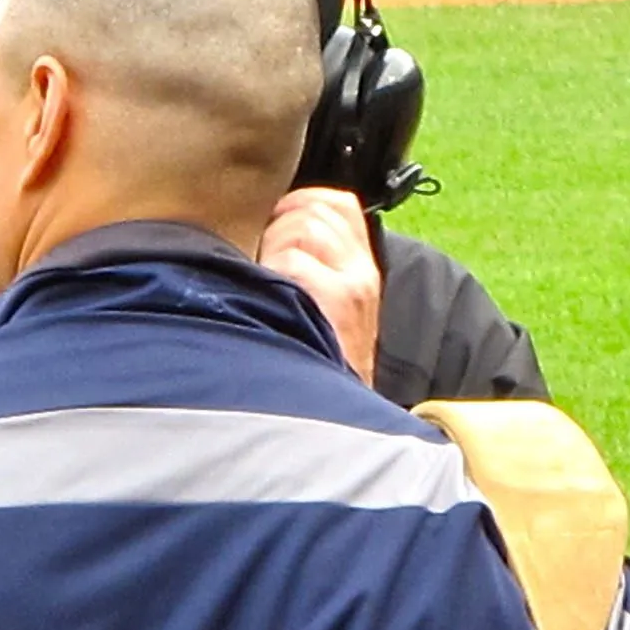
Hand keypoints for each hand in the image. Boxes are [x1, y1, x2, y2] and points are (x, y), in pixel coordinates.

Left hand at [259, 187, 381, 387]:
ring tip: (269, 288)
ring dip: (273, 248)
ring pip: (304, 226)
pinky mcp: (337, 302)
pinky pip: (293, 260)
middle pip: (314, 209)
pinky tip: (271, 307)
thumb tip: (267, 238)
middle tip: (266, 269)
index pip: (337, 204)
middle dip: (277, 227)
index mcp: (361, 270)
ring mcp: (352, 286)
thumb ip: (311, 271)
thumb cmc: (317, 369)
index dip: (299, 204)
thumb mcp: (328, 316)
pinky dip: (272, 275)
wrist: (336, 426)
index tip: (275, 232)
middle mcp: (362, 272)